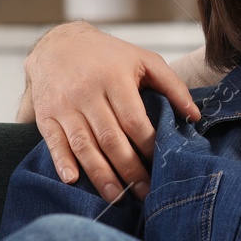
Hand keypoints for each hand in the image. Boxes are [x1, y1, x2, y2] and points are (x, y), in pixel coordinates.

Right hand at [22, 21, 201, 201]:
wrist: (58, 42)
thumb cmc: (109, 55)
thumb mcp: (144, 60)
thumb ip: (172, 86)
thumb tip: (195, 115)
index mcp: (114, 79)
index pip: (134, 120)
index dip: (148, 144)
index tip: (161, 163)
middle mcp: (87, 93)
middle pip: (110, 138)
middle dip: (130, 169)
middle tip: (145, 192)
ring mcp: (64, 105)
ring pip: (83, 145)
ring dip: (100, 174)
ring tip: (117, 197)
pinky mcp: (46, 115)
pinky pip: (54, 142)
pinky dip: (62, 163)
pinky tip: (74, 181)